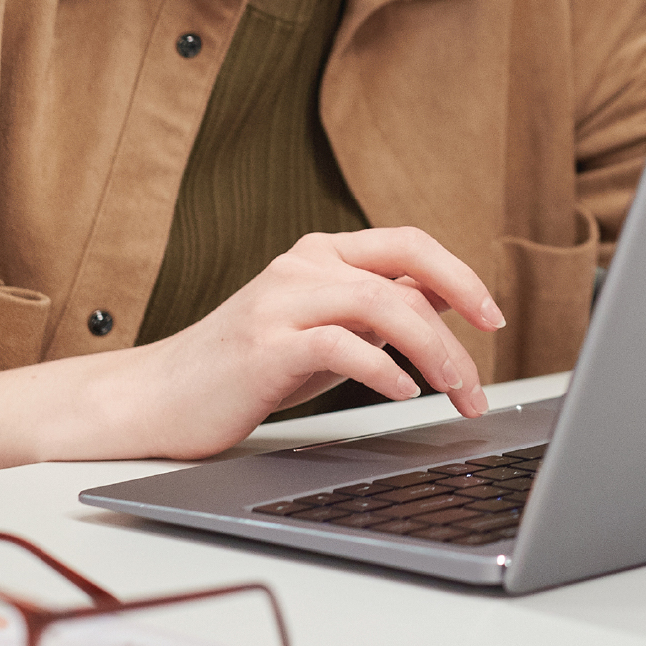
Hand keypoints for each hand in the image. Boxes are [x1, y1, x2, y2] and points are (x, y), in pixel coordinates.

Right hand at [0, 227, 502, 480]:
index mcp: (320, 255)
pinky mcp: (265, 345)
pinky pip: (341, 344)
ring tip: (455, 393)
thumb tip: (439, 310)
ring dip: (434, 353)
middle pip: (405, 268)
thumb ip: (371, 315)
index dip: (459, 274)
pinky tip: (401, 393)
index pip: (408, 244)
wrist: (153, 401)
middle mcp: (304, 266)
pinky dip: (382, 367)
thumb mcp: (318, 334)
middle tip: (485, 368)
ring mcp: (282, 302)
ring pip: (383, 303)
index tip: (492, 317)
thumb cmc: (239, 371)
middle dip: (460, 314)